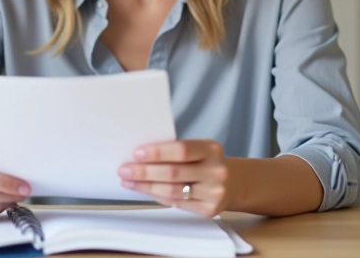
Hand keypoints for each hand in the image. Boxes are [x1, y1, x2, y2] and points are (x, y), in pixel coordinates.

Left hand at [118, 139, 233, 217]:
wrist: (235, 183)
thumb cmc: (208, 162)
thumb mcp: (200, 149)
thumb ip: (176, 151)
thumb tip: (141, 157)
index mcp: (211, 149)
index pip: (182, 150)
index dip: (158, 152)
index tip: (137, 153)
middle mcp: (215, 171)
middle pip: (173, 173)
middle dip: (144, 172)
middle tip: (124, 169)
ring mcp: (213, 192)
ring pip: (172, 191)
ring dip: (146, 186)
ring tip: (129, 181)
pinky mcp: (208, 209)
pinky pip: (176, 203)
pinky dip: (157, 196)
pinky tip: (145, 190)